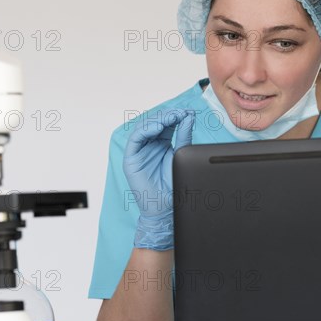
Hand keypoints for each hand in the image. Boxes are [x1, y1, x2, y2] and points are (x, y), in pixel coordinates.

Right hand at [123, 109, 194, 250]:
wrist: (166, 208)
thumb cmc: (173, 186)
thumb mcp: (182, 156)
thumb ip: (184, 137)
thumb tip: (188, 118)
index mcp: (162, 144)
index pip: (166, 124)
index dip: (176, 116)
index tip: (188, 113)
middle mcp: (150, 145)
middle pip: (155, 123)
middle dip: (168, 115)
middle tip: (180, 112)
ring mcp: (140, 151)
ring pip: (144, 128)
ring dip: (157, 120)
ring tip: (171, 118)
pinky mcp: (131, 159)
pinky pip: (136, 140)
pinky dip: (145, 131)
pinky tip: (158, 128)